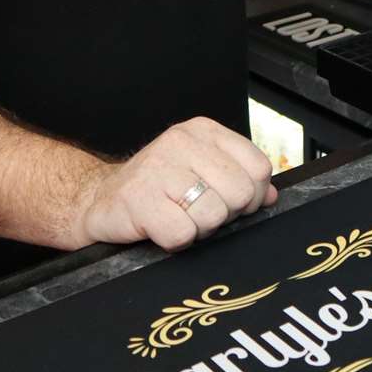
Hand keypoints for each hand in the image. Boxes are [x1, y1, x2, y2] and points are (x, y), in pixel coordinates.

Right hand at [76, 117, 277, 251]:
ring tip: (178, 218)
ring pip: (214, 215)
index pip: (258, 167)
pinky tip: (160, 227)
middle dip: (225, 214)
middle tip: (199, 213)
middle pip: (241, 193)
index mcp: (203, 131)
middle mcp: (181, 142)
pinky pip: (183, 234)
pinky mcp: (140, 199)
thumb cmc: (156, 188)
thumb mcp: (201, 171)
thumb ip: (239, 178)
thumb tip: (271, 196)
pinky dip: (175, 240)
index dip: (252, 195)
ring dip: (199, 229)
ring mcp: (159, 169)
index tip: (231, 203)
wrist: (100, 199)